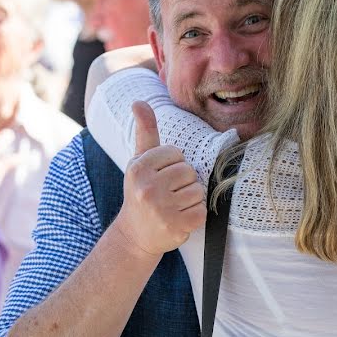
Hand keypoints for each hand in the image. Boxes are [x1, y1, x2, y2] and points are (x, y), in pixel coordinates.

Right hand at [114, 101, 205, 256]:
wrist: (135, 234)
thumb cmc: (141, 191)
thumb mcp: (139, 161)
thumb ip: (145, 131)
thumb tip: (139, 101)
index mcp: (139, 168)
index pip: (176, 153)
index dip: (172, 165)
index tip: (159, 177)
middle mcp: (148, 187)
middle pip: (188, 171)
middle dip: (182, 182)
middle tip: (166, 194)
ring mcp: (161, 209)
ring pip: (197, 191)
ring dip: (190, 199)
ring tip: (172, 206)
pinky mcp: (176, 226)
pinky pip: (201, 211)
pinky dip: (195, 216)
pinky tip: (178, 218)